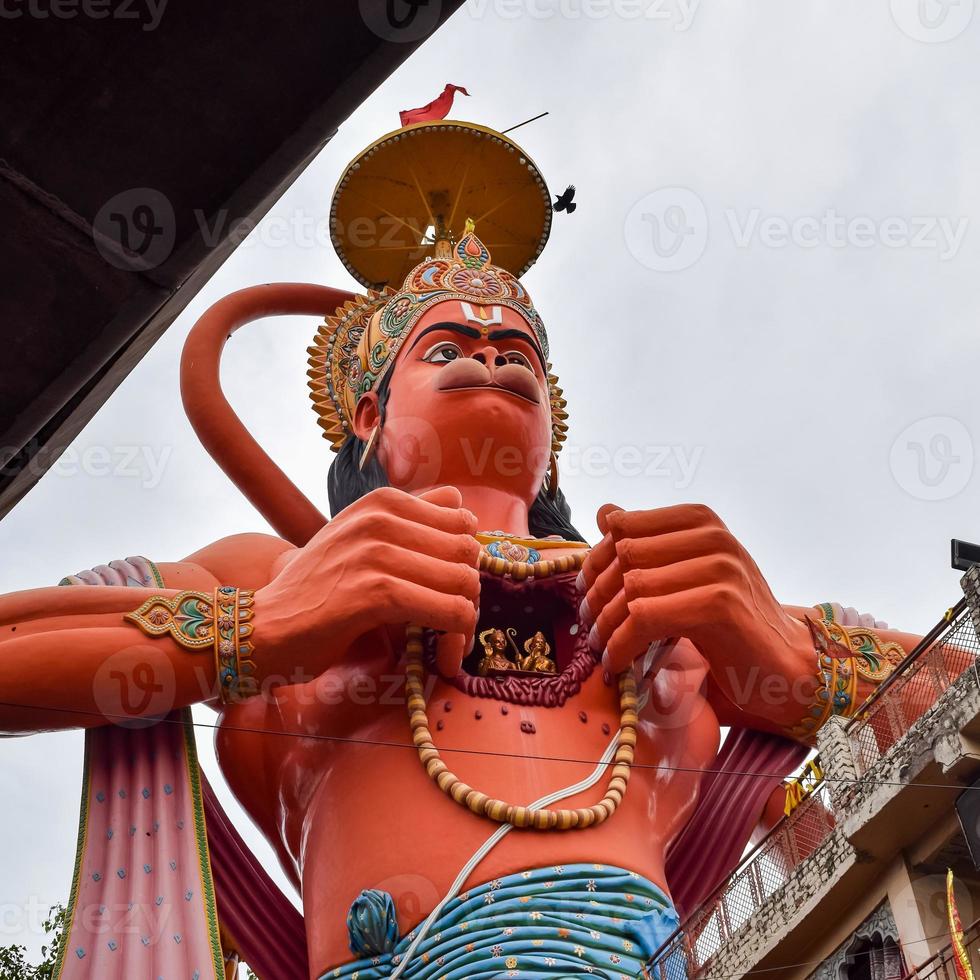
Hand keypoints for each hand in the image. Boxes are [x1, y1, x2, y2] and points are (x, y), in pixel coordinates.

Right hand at [257, 486, 479, 677]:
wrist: (264, 628)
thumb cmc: (316, 591)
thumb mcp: (358, 538)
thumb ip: (406, 522)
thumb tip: (462, 513)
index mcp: (382, 501)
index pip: (461, 516)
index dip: (464, 557)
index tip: (450, 589)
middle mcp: (381, 517)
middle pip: (467, 550)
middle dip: (469, 591)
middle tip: (453, 623)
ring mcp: (377, 553)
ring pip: (464, 581)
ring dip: (466, 620)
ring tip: (449, 643)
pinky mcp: (376, 593)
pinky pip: (449, 612)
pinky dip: (456, 638)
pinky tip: (444, 658)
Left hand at [579, 503, 809, 681]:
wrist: (784, 668)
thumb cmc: (730, 625)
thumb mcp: (686, 575)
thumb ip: (648, 545)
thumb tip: (604, 511)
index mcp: (701, 520)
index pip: (623, 526)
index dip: (596, 561)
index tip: (587, 594)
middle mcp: (713, 536)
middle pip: (623, 555)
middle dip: (596, 595)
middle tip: (589, 628)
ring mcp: (720, 568)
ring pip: (631, 587)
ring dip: (605, 625)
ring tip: (600, 648)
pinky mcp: (719, 604)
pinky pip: (645, 617)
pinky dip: (622, 643)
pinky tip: (618, 662)